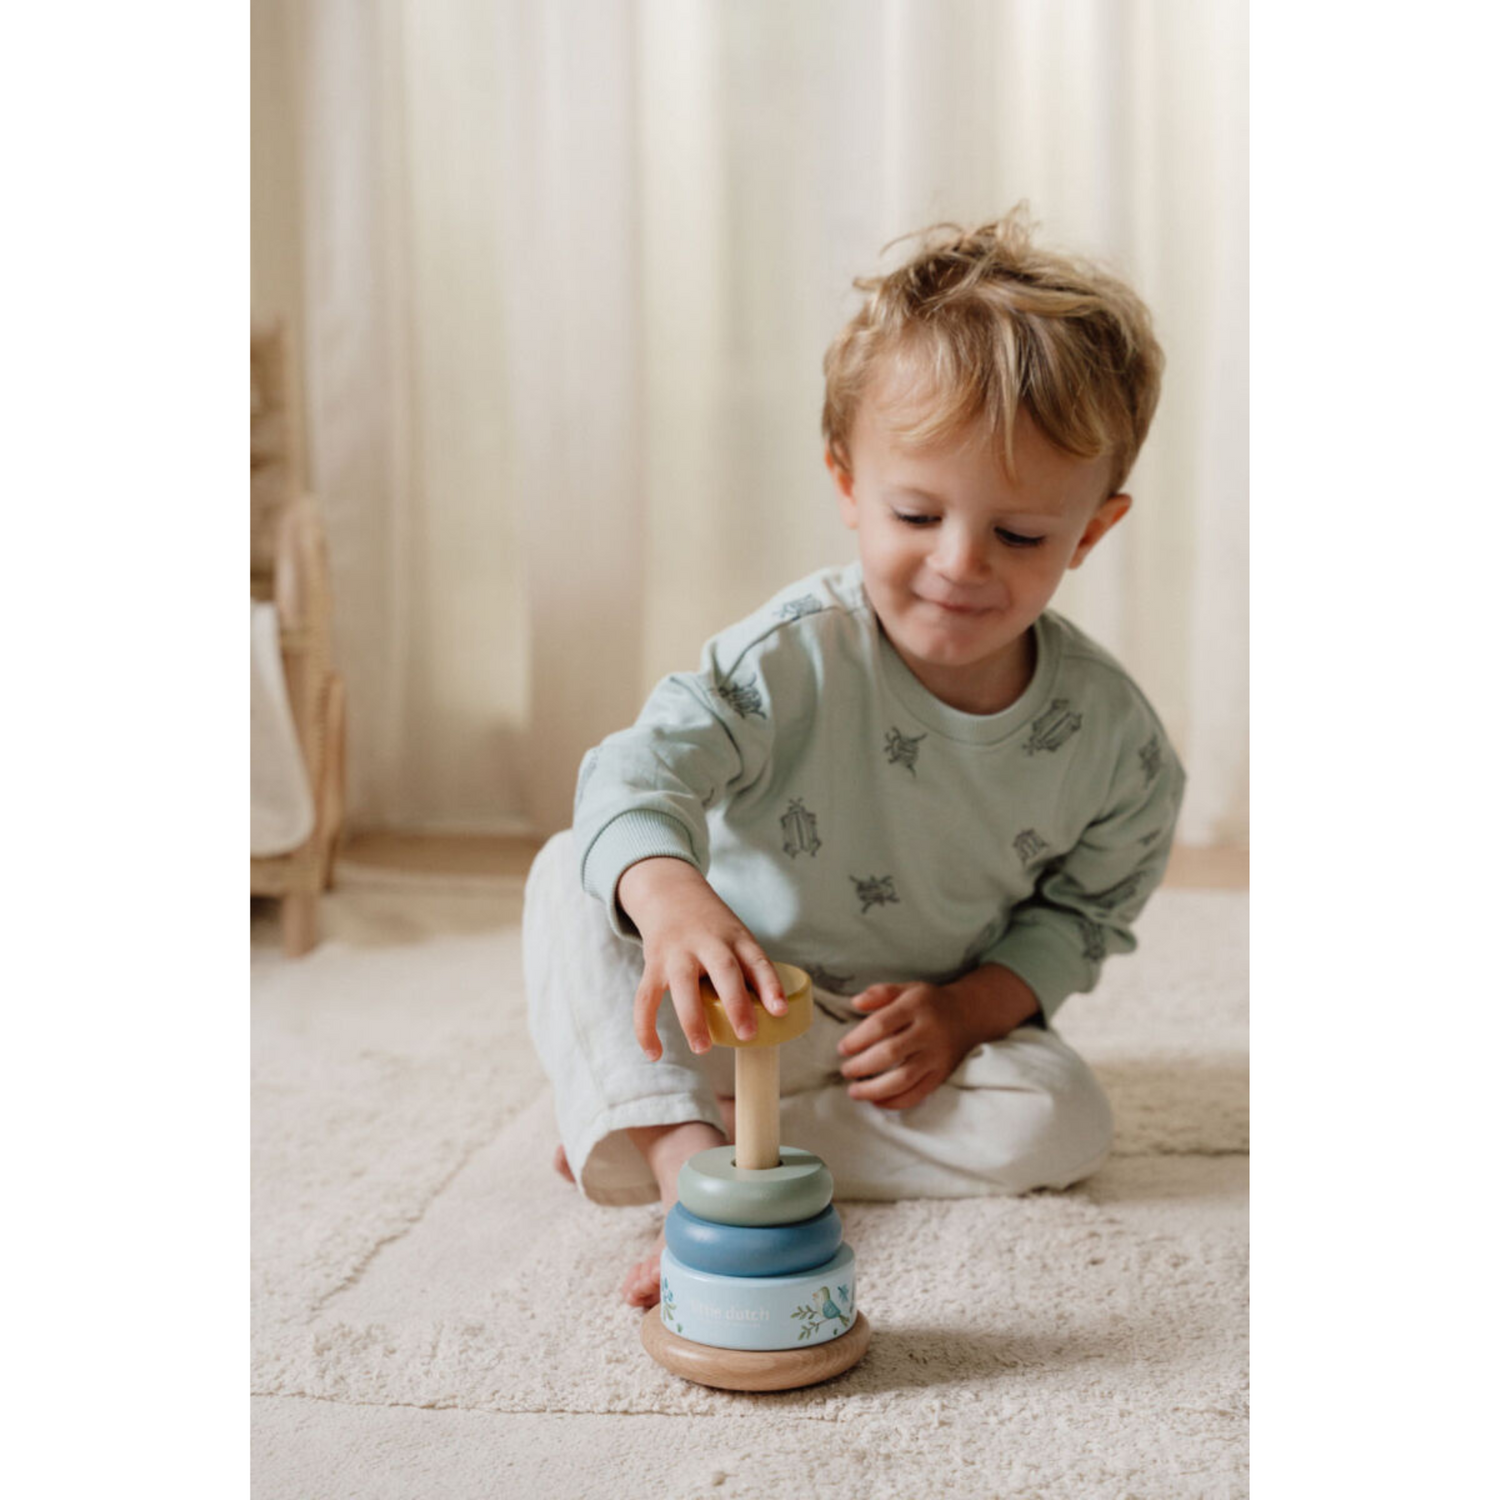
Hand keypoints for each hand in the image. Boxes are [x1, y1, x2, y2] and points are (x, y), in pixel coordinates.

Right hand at [618, 857, 786, 1059]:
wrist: (670, 892)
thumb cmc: (713, 928)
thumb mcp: (736, 937)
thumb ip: (747, 970)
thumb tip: (767, 1020)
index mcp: (735, 937)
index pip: (757, 960)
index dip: (770, 985)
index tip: (780, 1011)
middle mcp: (707, 942)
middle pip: (724, 970)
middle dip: (736, 1003)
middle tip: (747, 1034)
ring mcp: (678, 952)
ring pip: (683, 984)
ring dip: (693, 1018)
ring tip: (703, 1048)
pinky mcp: (653, 964)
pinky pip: (646, 998)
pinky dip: (646, 1027)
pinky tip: (655, 1053)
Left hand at [836, 981, 972, 1110]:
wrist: (969, 1014)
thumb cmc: (929, 1002)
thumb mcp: (907, 989)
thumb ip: (880, 993)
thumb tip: (855, 1002)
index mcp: (916, 1007)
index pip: (882, 1024)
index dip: (858, 1039)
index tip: (842, 1048)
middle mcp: (928, 1032)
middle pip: (891, 1053)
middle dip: (863, 1065)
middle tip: (845, 1071)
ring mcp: (936, 1056)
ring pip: (904, 1078)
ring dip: (876, 1089)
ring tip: (854, 1091)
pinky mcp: (942, 1074)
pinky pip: (918, 1094)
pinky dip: (896, 1102)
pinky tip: (877, 1101)